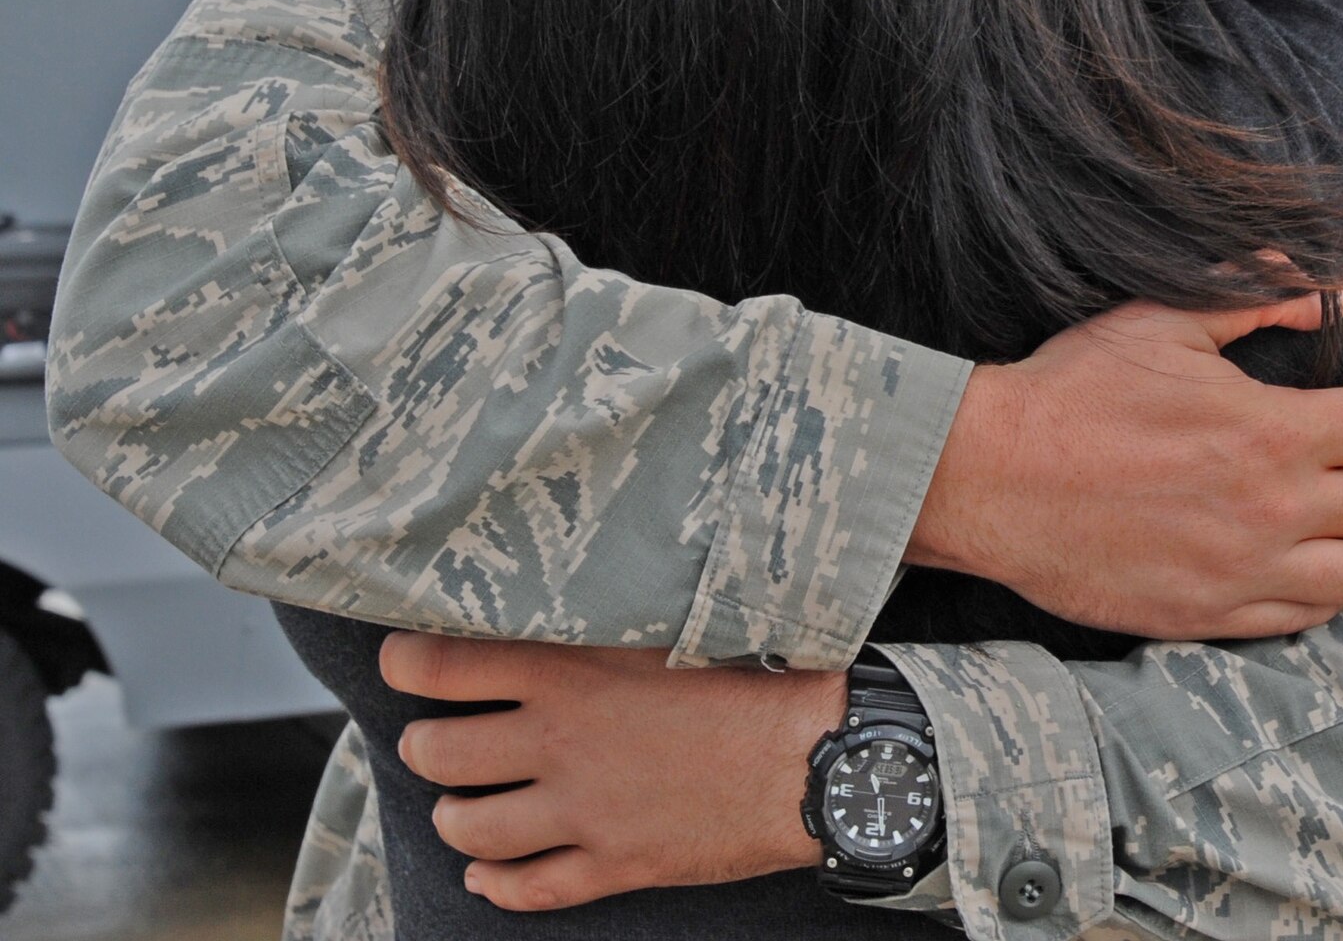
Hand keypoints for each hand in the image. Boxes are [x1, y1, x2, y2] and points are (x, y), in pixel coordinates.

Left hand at [382, 635, 842, 912]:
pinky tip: (488, 872)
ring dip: (454, 815)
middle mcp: (560, 740)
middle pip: (440, 753)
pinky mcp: (613, 862)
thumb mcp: (668, 620)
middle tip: (432, 736)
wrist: (813, 753)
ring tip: (459, 801)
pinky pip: (527, 887)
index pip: (442, 664)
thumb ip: (601, 611)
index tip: (400, 658)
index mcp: (569, 668)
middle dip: (424, 745)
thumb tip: (558, 584)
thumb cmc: (753, 667)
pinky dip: (495, 883)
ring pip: (471, 828)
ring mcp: (582, 809)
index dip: (404, 662)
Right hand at [908, 292, 1342, 638]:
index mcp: (1271, 433)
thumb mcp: (1162, 319)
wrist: (996, 478)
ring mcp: (1245, 573)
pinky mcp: (1209, 615)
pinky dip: (1340, 600)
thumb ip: (1251, 296)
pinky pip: (1301, 618)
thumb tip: (1322, 292)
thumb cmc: (1075, 391)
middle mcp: (1274, 512)